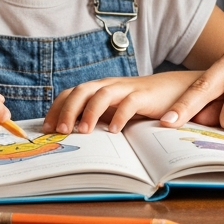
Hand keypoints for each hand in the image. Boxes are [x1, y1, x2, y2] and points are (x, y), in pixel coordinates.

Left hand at [43, 72, 219, 134]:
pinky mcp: (145, 95)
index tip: (47, 128)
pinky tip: (114, 130)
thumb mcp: (115, 111)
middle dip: (67, 110)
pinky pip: (130, 102)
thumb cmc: (142, 104)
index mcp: (100, 88)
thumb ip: (98, 118)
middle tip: (59, 131)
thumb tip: (70, 138)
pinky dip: (120, 115)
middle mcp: (110, 85)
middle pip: (81, 90)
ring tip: (82, 131)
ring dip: (89, 112)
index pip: (71, 93)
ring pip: (101, 93)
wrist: (175, 89)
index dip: (57, 108)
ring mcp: (127, 88)